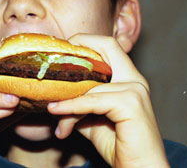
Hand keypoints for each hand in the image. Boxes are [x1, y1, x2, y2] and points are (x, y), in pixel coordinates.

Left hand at [48, 34, 169, 167]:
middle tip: (54, 58)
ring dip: (67, 98)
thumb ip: (78, 101)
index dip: (84, 42)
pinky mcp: (131, 105)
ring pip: (91, 82)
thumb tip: (52, 94)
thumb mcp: (91, 118)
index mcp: (129, 78)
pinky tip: (56, 112)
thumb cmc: (118, 145)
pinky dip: (71, 107)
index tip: (61, 52)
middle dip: (78, 46)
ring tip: (51, 110)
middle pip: (107, 44)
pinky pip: (92, 100)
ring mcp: (135, 90)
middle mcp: (135, 79)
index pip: (107, 45)